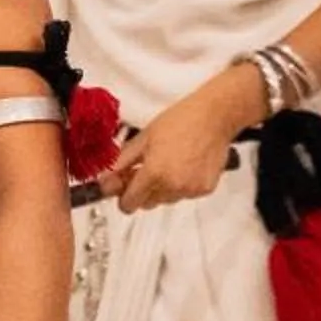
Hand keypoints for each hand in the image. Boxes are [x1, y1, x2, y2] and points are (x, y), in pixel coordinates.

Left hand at [104, 70, 254, 212]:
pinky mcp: (205, 189)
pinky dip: (182, 185)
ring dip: (162, 188)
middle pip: (147, 204)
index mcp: (154, 173)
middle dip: (143, 191)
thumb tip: (106, 179)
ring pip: (166, 200)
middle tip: (147, 170)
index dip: (123, 197)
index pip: (129, 204)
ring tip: (169, 163)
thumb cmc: (182, 120)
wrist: (214, 117)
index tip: (124, 188)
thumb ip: (122, 162)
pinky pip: (185, 195)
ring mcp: (191, 190)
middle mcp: (173, 186)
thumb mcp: (143, 137)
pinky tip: (185, 166)